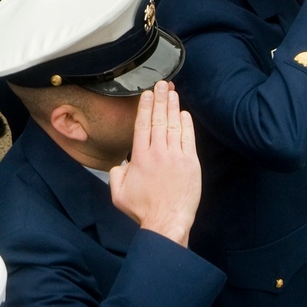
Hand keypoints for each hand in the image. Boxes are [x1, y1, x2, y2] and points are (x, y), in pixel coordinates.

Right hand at [109, 81, 200, 245]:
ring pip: (173, 125)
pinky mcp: (191, 164)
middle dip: (160, 99)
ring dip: (172, 107)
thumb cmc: (143, 210)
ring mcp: (176, 157)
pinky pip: (188, 138)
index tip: (147, 94)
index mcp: (139, 157)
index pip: (142, 124)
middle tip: (162, 84)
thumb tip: (120, 165)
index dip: (145, 107)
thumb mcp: (118, 192)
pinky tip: (184, 114)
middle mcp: (158, 153)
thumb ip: (115, 174)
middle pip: (158, 120)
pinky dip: (186, 124)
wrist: (166, 222)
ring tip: (172, 93)